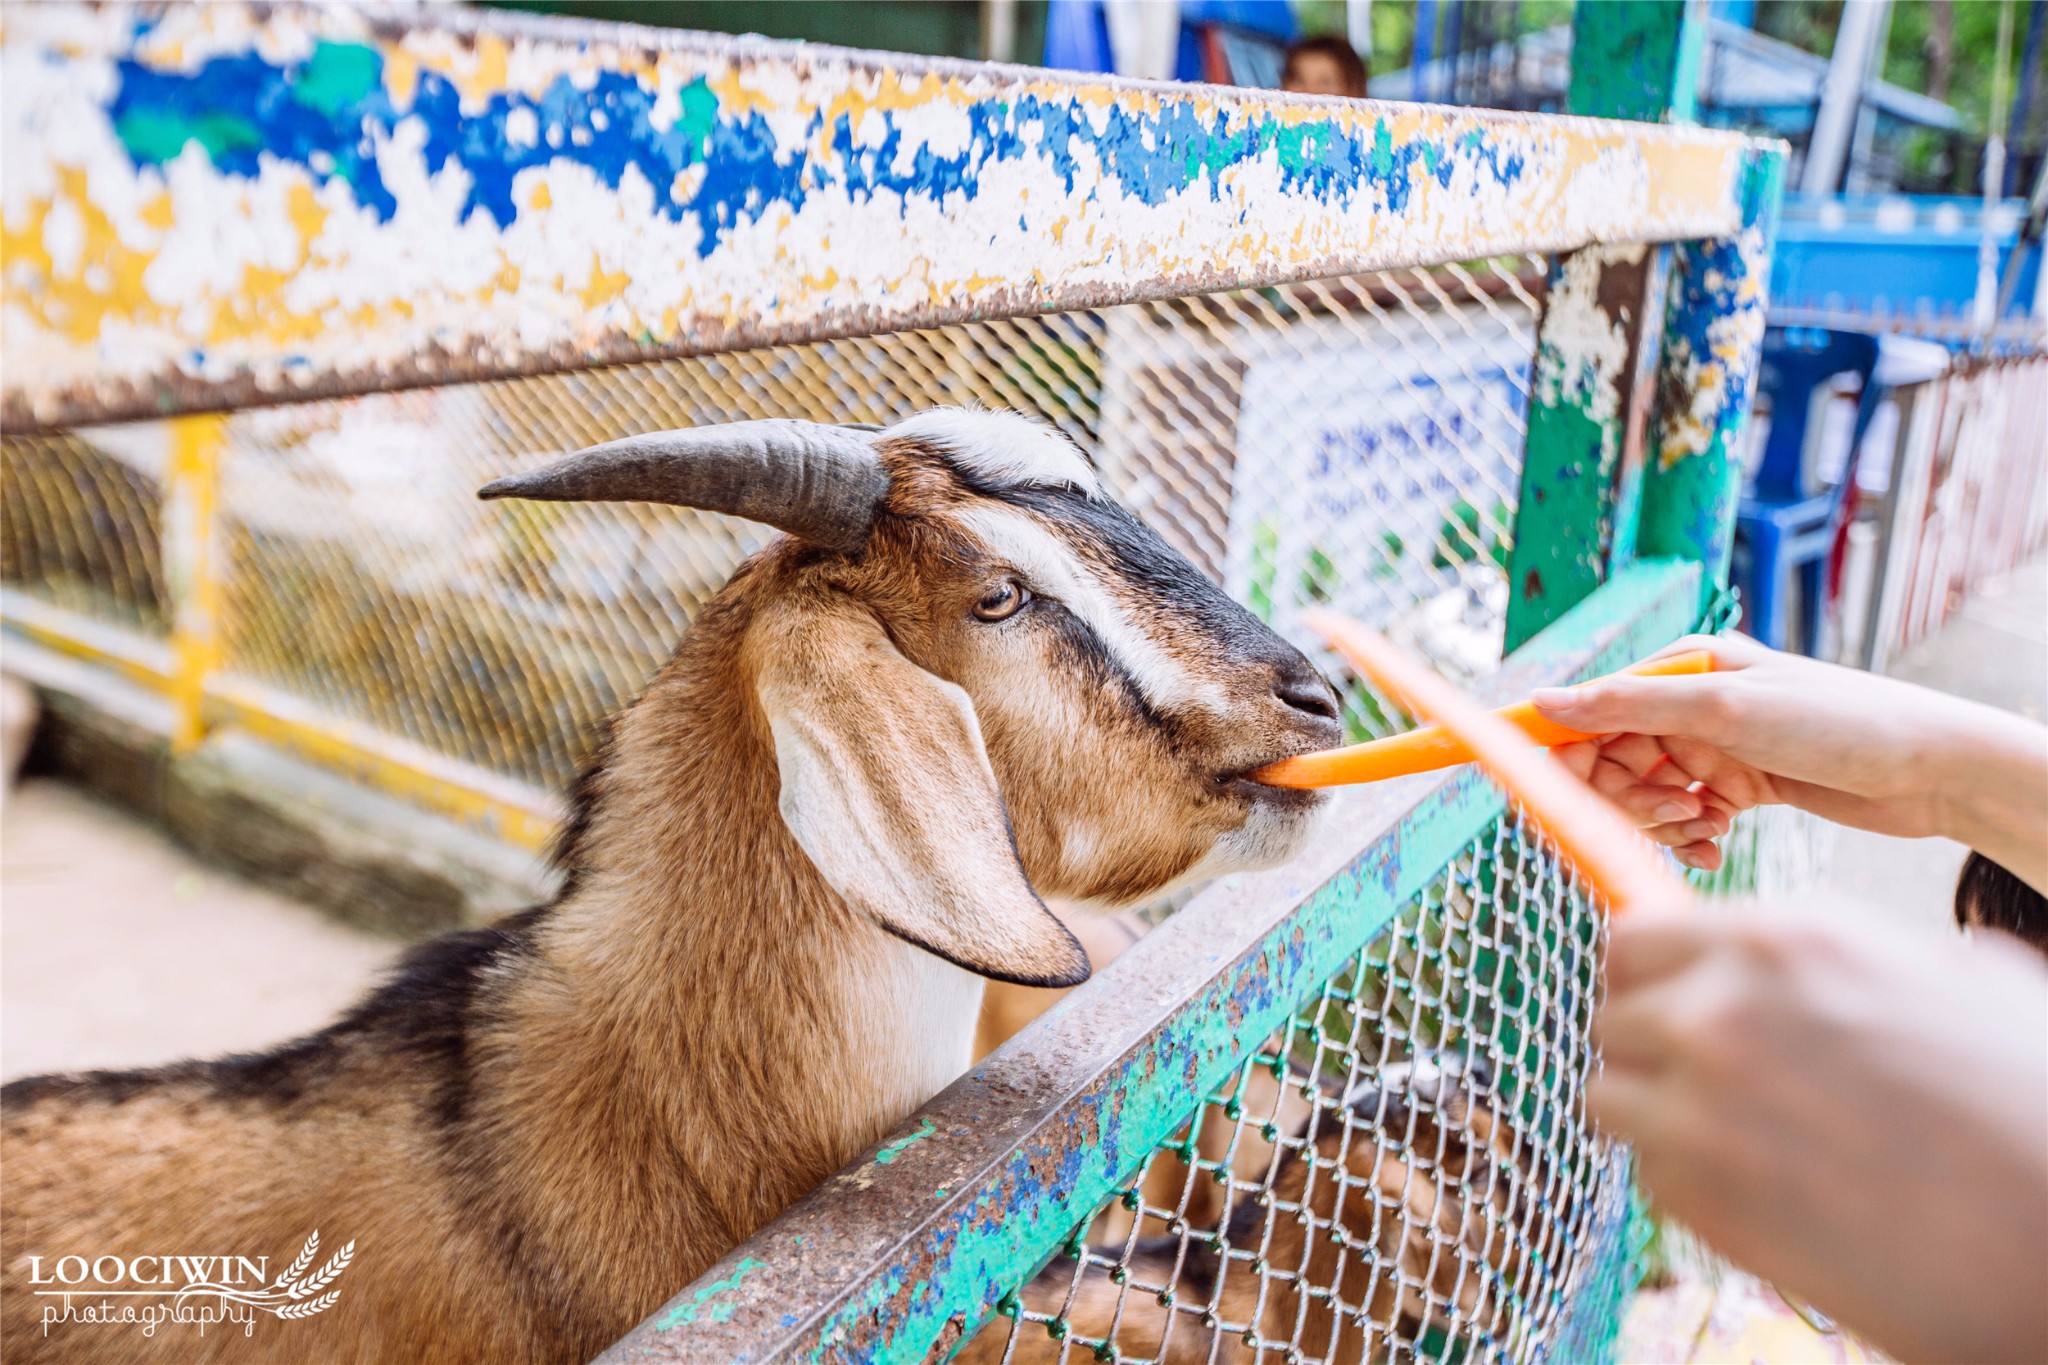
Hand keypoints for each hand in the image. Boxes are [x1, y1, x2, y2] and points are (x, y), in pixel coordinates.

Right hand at [1536, 634, 2047, 886]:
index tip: (1531, 782)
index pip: (1591, 708)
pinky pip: (1685, 820)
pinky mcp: (1739, 788)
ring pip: (1645, 797)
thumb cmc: (1839, 722)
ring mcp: (1714, 749)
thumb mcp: (1725, 707)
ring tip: (1705, 828)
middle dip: (1626, 797)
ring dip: (1661, 823)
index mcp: (1683, 668)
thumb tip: (1546, 701)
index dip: (1560, 748)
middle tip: (1672, 813)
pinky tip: (1717, 849)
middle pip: (1611, 760)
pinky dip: (1691, 839)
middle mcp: (1692, 706)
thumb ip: (1630, 704)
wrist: (1933, 770)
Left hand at [1590, 904, 2047, 1363]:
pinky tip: (1765, 1188)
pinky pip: (1645, 1169)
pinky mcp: (1694, 1194)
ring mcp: (1695, 1105)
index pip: (1638, 937)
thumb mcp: (1951, 978)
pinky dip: (1685, 1179)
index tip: (1675, 1000)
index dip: (1656, 975)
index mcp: (1784, 941)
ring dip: (1655, 1111)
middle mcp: (1720, 1011)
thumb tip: (1785, 959)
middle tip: (1711, 1078)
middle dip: (1652, 1042)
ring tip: (1735, 1136)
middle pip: (1612, 1011)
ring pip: (1610, 1092)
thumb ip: (1845, 953)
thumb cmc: (2026, 1106)